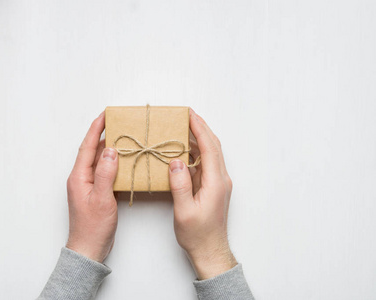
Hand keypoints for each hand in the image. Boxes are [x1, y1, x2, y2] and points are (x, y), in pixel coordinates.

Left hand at [65, 112, 118, 262]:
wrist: (89, 248)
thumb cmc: (93, 227)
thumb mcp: (101, 199)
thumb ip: (105, 174)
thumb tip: (110, 151)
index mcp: (79, 177)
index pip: (87, 147)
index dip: (96, 129)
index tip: (105, 115)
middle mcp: (82, 178)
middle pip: (92, 150)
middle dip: (104, 134)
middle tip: (117, 122)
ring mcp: (89, 185)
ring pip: (99, 161)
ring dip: (110, 148)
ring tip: (123, 137)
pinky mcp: (97, 192)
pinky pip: (105, 172)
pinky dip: (114, 163)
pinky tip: (123, 161)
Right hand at [169, 108, 236, 279]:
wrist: (210, 250)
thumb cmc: (198, 234)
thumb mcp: (184, 211)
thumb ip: (180, 185)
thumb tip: (175, 161)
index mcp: (216, 182)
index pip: (209, 147)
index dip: (199, 129)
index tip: (189, 114)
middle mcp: (221, 179)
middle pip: (213, 145)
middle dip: (200, 127)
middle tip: (186, 115)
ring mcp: (218, 183)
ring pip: (210, 153)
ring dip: (198, 138)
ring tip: (183, 128)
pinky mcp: (213, 187)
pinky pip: (205, 163)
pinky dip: (195, 152)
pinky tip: (183, 150)